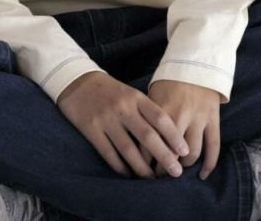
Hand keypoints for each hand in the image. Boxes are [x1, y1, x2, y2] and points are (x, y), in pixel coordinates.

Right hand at [56, 72, 190, 179]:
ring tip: (151, 178)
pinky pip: (109, 153)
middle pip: (147, 136)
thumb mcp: (129, 93)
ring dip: (142, 167)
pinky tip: (128, 174)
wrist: (76, 81)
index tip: (184, 151)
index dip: (174, 136)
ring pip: (129, 149)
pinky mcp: (91, 129)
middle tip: (176, 172)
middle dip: (164, 156)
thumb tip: (167, 137)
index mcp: (135, 97)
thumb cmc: (109, 90)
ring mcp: (106, 119)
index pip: (159, 117)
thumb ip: (145, 110)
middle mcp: (123, 108)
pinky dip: (120, 167)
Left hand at [139, 80, 220, 179]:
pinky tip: (202, 175)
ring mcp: (198, 119)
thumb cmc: (169, 81)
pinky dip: (209, 164)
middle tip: (158, 176)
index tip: (142, 168)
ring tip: (177, 171)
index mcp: (160, 110)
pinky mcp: (213, 119)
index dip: (145, 159)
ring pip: (192, 153)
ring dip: (184, 165)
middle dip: (164, 167)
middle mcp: (180, 116)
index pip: (150, 142)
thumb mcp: (153, 95)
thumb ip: (147, 117)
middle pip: (171, 151)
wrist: (195, 64)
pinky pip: (213, 147)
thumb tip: (135, 141)